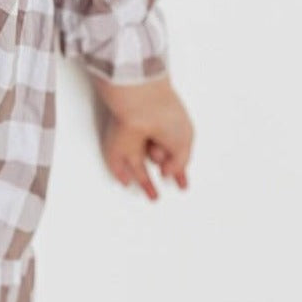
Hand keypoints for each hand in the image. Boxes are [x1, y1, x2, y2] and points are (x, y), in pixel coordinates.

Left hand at [89, 73, 193, 200]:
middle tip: (167, 182)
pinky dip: (120, 172)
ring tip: (152, 196)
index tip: (182, 183)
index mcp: (170, 129)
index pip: (177, 152)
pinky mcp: (118, 145)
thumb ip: (178, 163)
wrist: (141, 105)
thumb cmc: (166, 117)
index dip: (180, 169)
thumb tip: (166, 174)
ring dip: (145, 181)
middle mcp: (152, 133)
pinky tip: (125, 182)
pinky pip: (117, 161)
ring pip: (138, 163)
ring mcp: (134, 139)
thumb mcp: (184, 143)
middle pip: (157, 157)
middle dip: (164, 171)